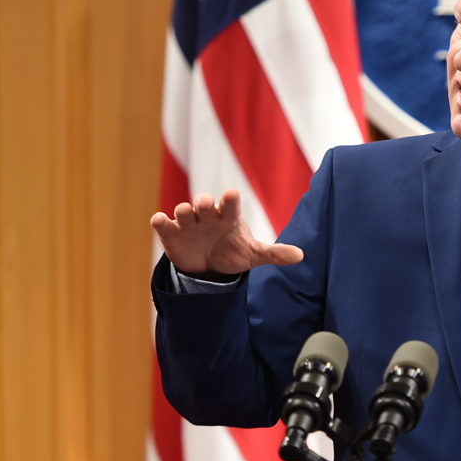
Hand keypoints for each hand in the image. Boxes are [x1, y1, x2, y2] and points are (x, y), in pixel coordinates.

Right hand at [150, 188, 303, 275]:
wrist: (209, 265)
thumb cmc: (232, 251)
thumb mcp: (253, 254)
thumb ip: (274, 253)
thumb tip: (301, 256)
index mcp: (229, 217)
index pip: (231, 204)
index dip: (230, 200)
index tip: (231, 195)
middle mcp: (208, 216)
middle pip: (204, 202)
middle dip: (204, 201)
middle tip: (206, 205)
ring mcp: (189, 223)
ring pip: (183, 211)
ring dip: (183, 210)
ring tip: (184, 213)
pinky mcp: (172, 233)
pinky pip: (164, 224)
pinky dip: (160, 221)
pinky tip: (159, 220)